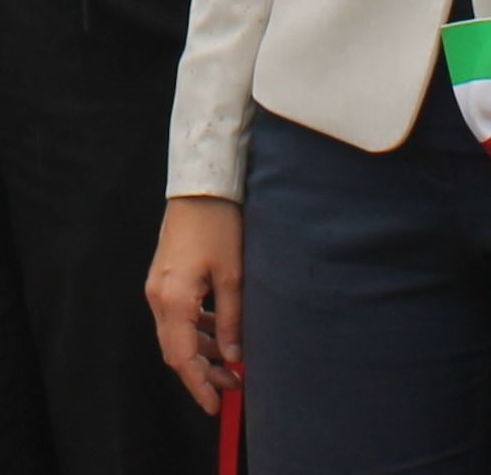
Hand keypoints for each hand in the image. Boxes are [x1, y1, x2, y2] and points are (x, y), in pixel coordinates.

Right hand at [146, 196, 243, 414]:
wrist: (200, 187)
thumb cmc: (219, 224)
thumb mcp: (232, 274)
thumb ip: (231, 319)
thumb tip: (233, 357)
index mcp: (173, 300)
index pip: (182, 358)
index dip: (199, 385)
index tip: (215, 404)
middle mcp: (158, 298)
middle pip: (176, 351)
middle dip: (202, 372)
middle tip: (232, 384)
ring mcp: (157, 287)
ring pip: (176, 335)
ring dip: (201, 351)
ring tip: (231, 361)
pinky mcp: (163, 278)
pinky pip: (176, 316)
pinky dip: (196, 329)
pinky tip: (219, 331)